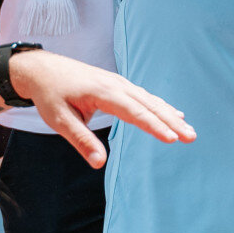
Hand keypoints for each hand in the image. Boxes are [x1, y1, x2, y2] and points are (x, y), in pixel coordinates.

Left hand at [6, 50, 195, 165]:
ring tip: (188, 130)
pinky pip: (144, 96)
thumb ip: (81, 140)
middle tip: (191, 137)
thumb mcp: (59, 120)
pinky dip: (161, 106)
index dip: (154, 125)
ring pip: (150, 99)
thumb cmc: (50, 94)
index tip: (172, 138)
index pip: (134, 111)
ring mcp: (119, 82)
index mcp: (102, 91)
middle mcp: (116, 84)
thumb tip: (100, 163)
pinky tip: (174, 114)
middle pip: (149, 104)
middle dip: (171, 121)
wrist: (42, 69)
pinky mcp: (118, 85)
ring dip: (170, 115)